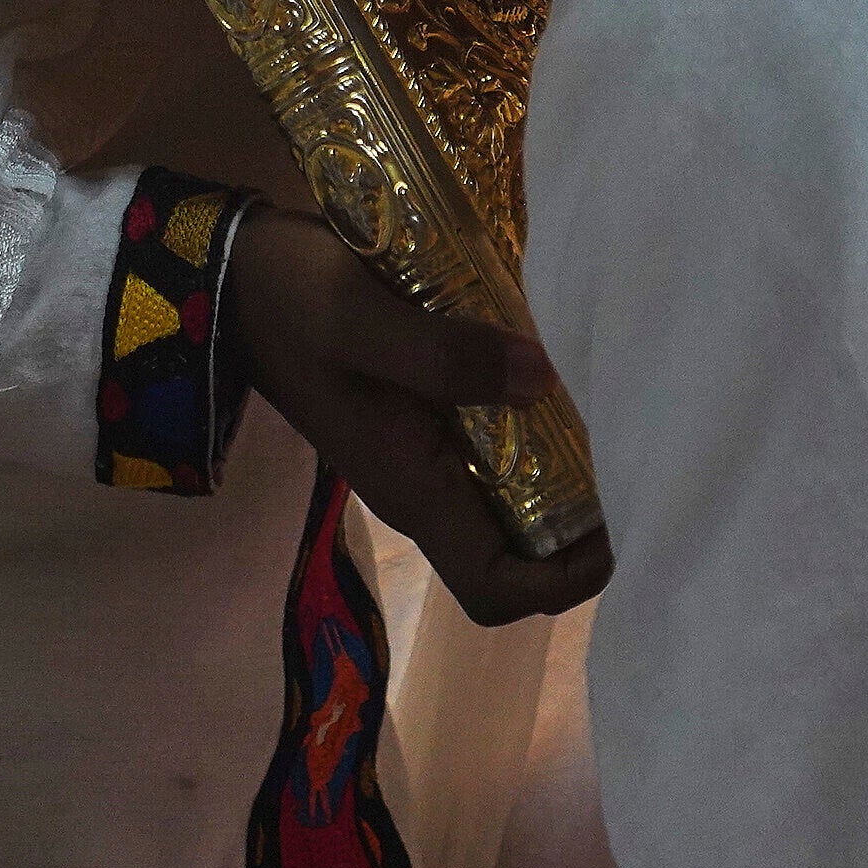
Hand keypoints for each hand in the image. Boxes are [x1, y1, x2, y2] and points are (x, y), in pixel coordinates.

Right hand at [227, 207, 611, 624]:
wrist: (234, 277)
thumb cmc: (291, 302)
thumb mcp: (360, 318)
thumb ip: (444, 354)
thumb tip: (541, 380)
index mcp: (412, 491)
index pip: (495, 590)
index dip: (563, 580)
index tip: (617, 525)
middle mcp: (425, 490)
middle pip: (520, 555)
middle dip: (581, 524)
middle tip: (634, 451)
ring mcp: (426, 457)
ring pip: (515, 503)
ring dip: (567, 473)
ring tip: (614, 409)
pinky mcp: (428, 419)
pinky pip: (500, 450)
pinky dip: (540, 429)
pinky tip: (564, 373)